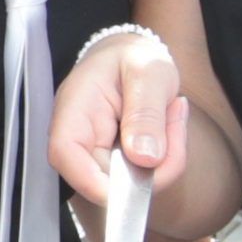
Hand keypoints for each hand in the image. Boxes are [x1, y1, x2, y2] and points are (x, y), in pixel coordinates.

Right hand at [47, 31, 186, 204]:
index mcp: (74, 109)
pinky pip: (142, 177)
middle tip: (175, 122)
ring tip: (172, 116)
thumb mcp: (148, 72)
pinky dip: (166, 159)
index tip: (137, 185)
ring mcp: (97, 154)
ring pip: (128, 184)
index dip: (94, 181)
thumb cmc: (134, 57)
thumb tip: (145, 158)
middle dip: (152, 166)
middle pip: (103, 180)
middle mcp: (78, 138)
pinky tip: (168, 127)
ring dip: (164, 161)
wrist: (134, 57)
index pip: (65, 156)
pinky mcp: (116, 162)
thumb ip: (146, 114)